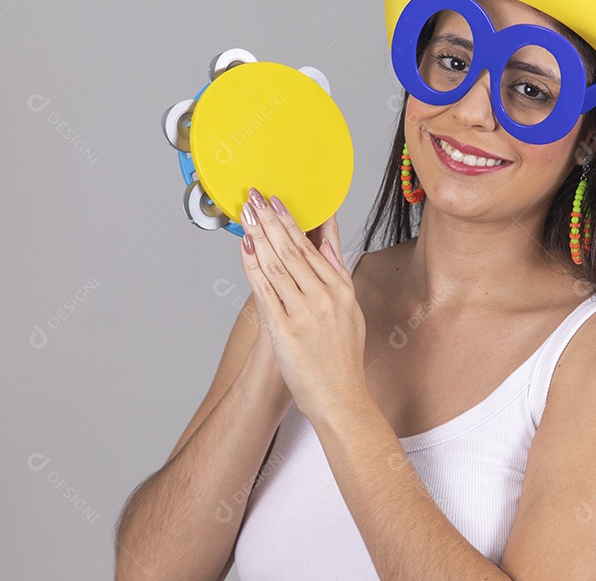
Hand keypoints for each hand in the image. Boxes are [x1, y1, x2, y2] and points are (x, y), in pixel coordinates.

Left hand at [238, 188, 366, 421]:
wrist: (340, 398)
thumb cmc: (342, 360)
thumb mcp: (351, 312)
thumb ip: (338, 277)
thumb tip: (326, 248)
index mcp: (342, 289)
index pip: (312, 246)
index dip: (291, 222)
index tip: (277, 202)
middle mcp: (325, 296)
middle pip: (292, 249)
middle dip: (270, 220)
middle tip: (254, 197)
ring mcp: (305, 312)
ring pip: (276, 263)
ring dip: (257, 234)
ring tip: (244, 213)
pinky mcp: (285, 329)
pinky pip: (264, 290)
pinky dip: (252, 266)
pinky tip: (244, 248)